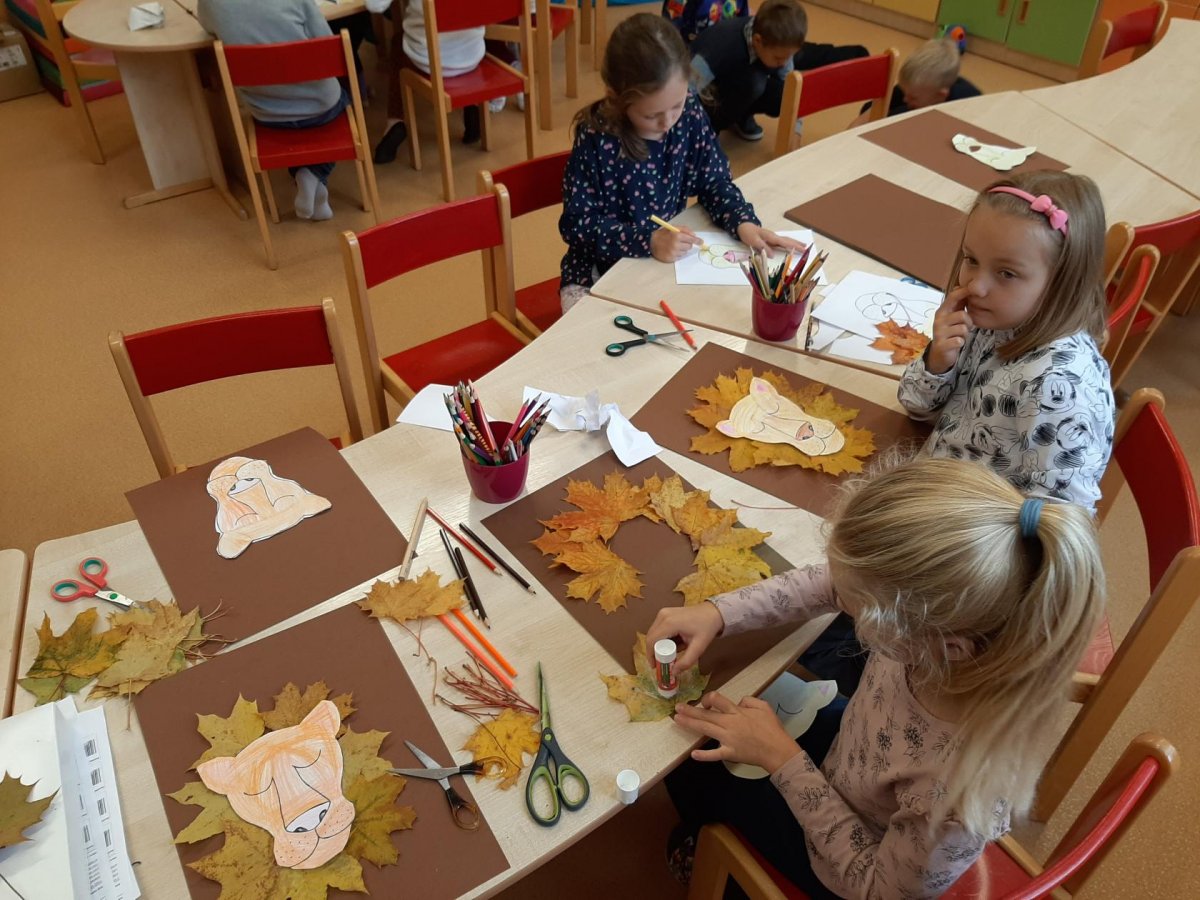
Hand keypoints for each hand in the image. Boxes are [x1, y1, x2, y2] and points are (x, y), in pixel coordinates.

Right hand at [645, 602, 723, 671]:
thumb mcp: (698, 647)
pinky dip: (663, 638)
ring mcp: (663, 612)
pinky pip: (658, 628)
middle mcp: (662, 615)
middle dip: (654, 651)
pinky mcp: (665, 612)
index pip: (651, 641)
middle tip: (663, 662)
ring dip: (659, 645)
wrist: (713, 612)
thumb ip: (686, 662)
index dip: (650, 655)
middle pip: (651, 637)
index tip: (655, 666)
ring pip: (653, 633)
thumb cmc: (706, 628)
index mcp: (669, 623)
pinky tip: (674, 643)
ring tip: (671, 653)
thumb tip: (673, 673)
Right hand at [651, 225, 701, 261]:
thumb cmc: (663, 234)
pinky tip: (671, 250)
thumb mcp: (673, 227)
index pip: (692, 239)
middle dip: (687, 244)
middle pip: (689, 247)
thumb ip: (685, 230)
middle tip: (681, 241)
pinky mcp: (671, 259)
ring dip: (682, 249)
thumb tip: (695, 236)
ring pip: (685, 252)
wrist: (650, 242)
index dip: (697, 241)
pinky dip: (677, 254)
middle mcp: (676, 245)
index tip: (701, 242)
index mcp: (677, 235)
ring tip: (674, 246)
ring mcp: (674, 253)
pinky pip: (679, 257)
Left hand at [674, 691, 803, 772]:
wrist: (778, 750)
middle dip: (690, 710)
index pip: (717, 700)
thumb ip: (749, 700)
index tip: (705, 701)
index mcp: (737, 712)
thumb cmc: (772, 728)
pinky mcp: (730, 753)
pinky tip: (693, 754)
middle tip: (677, 708)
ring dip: (690, 725)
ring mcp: (728, 739)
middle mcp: (730, 724)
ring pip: (706, 730)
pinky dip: (704, 755)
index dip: (708, 698)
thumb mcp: (764, 707)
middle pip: (706, 715)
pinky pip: (715, 754)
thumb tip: (738, 702)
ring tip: (677, 720)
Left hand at [736, 223, 805, 255]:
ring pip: (786, 240)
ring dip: (795, 243)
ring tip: (803, 246)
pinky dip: (788, 244)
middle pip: (788, 240)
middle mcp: (774, 237)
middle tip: (807, 248)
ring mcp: (773, 238)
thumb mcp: (754, 241)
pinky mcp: (770, 239)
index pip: (785, 242)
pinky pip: (782, 242)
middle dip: (798, 244)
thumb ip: (763, 247)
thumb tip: (773, 255)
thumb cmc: (748, 233)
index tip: (803, 249)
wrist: (743, 226)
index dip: (794, 247)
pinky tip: (791, 246)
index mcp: (771, 237)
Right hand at [927, 286, 974, 373]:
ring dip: (965, 333)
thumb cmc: (949, 332)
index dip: (965, 291)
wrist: (939, 354)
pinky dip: (961, 342)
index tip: (977, 290)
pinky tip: (957, 343)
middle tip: (966, 327)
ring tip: (960, 335)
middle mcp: (939, 320)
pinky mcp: (942, 345)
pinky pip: (959, 341)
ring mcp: (939, 333)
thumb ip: (958, 303)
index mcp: (942, 311)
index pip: (953, 296)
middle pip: (962, 314)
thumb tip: (962, 285)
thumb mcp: (952, 316)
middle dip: (969, 322)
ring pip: (963, 328)